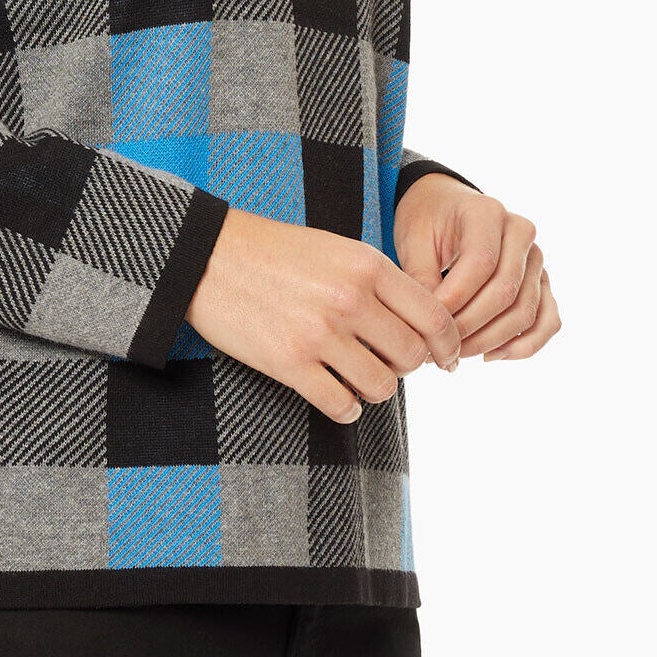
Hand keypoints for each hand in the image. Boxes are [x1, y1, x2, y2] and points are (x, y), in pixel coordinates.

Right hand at [185, 205, 463, 422]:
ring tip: (359, 377)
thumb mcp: (337, 249)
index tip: (447, 358)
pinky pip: (341, 405)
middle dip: (406, 367)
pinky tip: (337, 394)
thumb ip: (379, 281)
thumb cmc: (274, 251)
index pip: (433, 316)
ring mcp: (319, 333)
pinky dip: (347, 408)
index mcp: (366, 264)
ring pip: (381, 386)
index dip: (448, 344)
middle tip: (390, 363)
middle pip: (411, 356)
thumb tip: (420, 326)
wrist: (208, 255)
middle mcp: (349, 298)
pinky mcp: (289, 363)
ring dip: (376, 389)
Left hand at [394, 175, 560, 362]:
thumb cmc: (427, 222)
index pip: (482, 263)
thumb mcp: (413, 240)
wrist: (444, 208)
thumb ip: (420, 278)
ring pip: (525, 311)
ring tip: (455, 353)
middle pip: (505, 291)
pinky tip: (489, 356)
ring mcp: (535, 259)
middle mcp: (520, 232)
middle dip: (470, 327)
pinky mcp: (541, 283)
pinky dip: (523, 345)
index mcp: (487, 212)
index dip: (456, 299)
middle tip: (437, 347)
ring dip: (490, 341)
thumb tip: (432, 326)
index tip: (428, 322)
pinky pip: (546, 321)